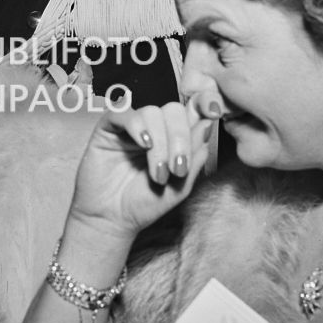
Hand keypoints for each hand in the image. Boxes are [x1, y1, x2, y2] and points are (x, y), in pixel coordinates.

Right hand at [68, 100, 212, 240]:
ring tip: (158, 172)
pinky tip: (144, 145)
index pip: (192, 109)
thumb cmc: (145, 204)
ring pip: (152, 112)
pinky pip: (123, 113)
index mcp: (174, 138)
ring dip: (161, 142)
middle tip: (178, 169)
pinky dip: (137, 126)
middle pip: (174, 110)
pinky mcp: (108, 128)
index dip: (204, 102)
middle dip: (181, 138)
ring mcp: (131, 127)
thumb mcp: (180, 186)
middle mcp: (153, 128)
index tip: (215, 111)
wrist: (113, 220)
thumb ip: (195, 157)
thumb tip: (207, 124)